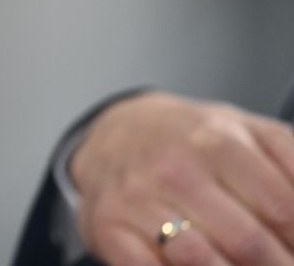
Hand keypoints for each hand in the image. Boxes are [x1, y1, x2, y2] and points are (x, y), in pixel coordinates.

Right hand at [72, 91, 293, 265]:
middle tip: (281, 265)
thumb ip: (290, 163)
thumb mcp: (246, 131)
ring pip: (199, 260)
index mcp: (217, 141)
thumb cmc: (191, 141)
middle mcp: (174, 169)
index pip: (283, 209)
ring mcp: (137, 200)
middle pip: (248, 242)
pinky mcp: (109, 226)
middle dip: (277, 265)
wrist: (115, 132)